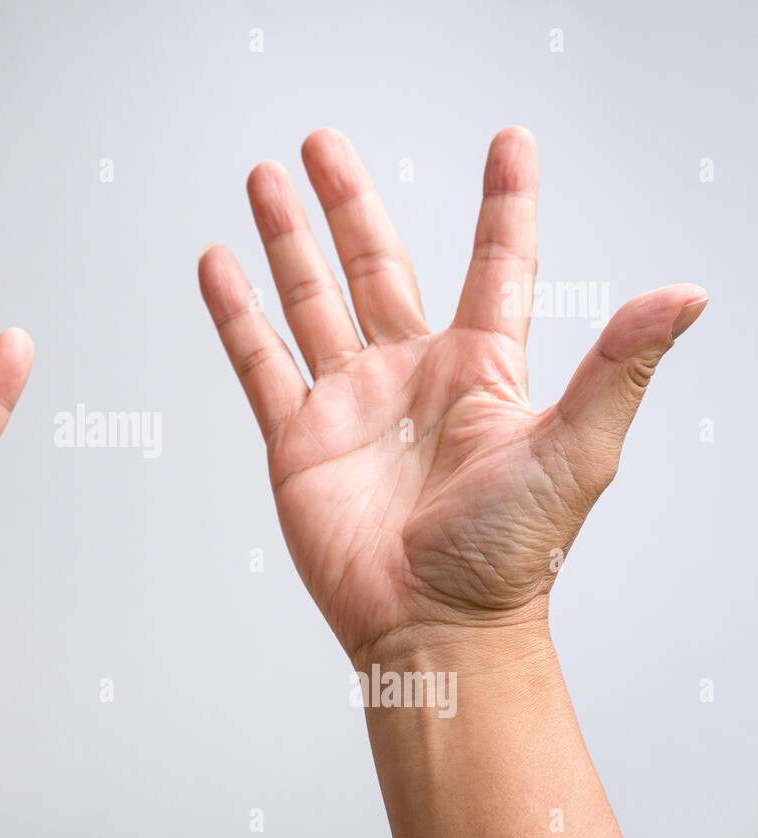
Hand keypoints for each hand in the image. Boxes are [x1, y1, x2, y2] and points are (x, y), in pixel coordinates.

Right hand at [199, 127, 705, 663]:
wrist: (433, 626)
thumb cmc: (510, 553)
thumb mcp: (577, 450)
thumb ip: (618, 367)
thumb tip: (687, 295)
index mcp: (480, 369)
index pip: (493, 265)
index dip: (502, 203)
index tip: (507, 144)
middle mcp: (411, 375)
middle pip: (375, 265)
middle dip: (347, 202)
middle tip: (321, 145)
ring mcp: (350, 404)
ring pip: (310, 301)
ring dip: (287, 241)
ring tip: (265, 180)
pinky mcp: (298, 439)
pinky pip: (260, 363)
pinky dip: (236, 314)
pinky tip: (218, 266)